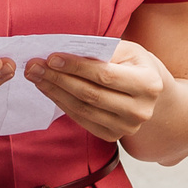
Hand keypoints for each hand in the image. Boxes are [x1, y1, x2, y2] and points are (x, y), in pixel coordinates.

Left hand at [26, 40, 169, 144]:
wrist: (153, 96)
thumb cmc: (136, 66)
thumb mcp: (129, 50)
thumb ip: (103, 50)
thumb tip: (66, 51)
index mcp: (148, 84)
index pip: (105, 75)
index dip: (76, 66)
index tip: (51, 57)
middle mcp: (140, 110)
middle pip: (91, 94)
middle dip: (58, 79)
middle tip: (34, 66)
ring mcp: (127, 127)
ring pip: (83, 109)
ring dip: (55, 92)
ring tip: (36, 76)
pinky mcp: (113, 136)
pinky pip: (81, 120)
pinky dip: (62, 104)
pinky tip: (49, 90)